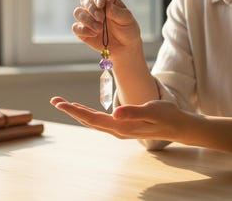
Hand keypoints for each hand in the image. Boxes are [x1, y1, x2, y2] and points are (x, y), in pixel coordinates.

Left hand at [50, 97, 186, 141]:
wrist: (176, 125)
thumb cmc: (166, 116)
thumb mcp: (152, 111)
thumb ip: (133, 112)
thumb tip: (114, 114)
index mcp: (121, 127)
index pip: (92, 119)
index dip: (75, 111)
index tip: (60, 103)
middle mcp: (117, 130)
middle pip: (88, 120)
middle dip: (71, 110)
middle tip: (55, 100)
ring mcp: (119, 129)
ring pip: (92, 120)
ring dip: (77, 112)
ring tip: (64, 103)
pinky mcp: (121, 125)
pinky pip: (99, 120)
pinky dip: (87, 113)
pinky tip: (82, 110)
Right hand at [72, 0, 140, 58]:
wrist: (125, 47)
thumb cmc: (127, 29)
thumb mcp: (127, 19)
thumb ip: (117, 12)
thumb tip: (106, 4)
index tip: (101, 4)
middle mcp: (95, 7)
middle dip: (91, 8)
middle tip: (101, 18)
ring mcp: (88, 19)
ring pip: (77, 12)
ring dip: (87, 20)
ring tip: (99, 29)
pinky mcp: (82, 31)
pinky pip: (75, 27)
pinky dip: (83, 30)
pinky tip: (94, 34)